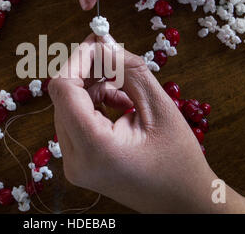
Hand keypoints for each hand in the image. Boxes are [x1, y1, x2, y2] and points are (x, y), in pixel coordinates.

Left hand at [48, 34, 244, 212]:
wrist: (181, 202)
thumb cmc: (178, 160)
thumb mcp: (159, 107)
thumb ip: (128, 70)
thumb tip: (103, 44)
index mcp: (94, 148)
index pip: (64, 89)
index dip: (78, 59)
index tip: (99, 42)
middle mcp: (74, 159)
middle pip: (63, 96)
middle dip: (86, 70)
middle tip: (112, 54)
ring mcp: (73, 164)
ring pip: (68, 106)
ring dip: (92, 87)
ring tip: (124, 88)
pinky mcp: (78, 162)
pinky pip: (75, 120)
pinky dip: (94, 104)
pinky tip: (119, 103)